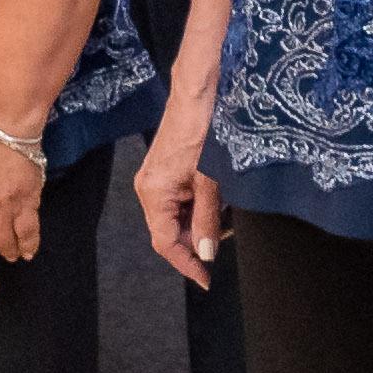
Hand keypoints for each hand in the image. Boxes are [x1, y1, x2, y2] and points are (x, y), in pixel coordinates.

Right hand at [135, 77, 226, 284]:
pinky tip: (216, 200)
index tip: (207, 279)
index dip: (186, 264)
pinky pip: (179, 201)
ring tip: (224, 215)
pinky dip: (197, 207)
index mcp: (153, 193)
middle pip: (168, 231)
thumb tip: (205, 253)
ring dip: (198, 224)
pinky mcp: (165, 171)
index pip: (165, 243)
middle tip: (223, 241)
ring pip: (175, 217)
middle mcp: (148, 188)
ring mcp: (155, 179)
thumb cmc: (202, 131)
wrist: (199, 94)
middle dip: (195, 242)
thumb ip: (206, 221)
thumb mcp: (210, 182)